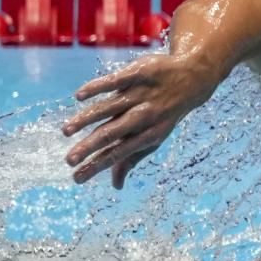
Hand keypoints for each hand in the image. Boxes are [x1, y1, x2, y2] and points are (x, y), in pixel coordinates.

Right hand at [62, 53, 219, 187]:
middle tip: (68, 160)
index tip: (76, 177)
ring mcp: (141, 94)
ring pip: (109, 107)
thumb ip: (131, 159)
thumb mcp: (154, 138)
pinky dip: (96, 87)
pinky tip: (79, 96)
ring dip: (86, 119)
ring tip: (66, 131)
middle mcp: (144, 116)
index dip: (97, 166)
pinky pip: (114, 80)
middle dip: (90, 148)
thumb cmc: (165, 115)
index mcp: (148, 135)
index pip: (118, 153)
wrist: (193, 79)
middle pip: (112, 133)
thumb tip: (116, 187)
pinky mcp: (138, 73)